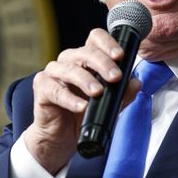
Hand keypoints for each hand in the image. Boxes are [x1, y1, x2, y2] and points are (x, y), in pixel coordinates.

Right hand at [24, 29, 139, 173]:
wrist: (61, 138)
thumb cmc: (82, 115)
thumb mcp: (108, 105)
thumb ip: (122, 93)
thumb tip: (136, 83)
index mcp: (85, 59)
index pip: (95, 39)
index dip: (107, 43)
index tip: (120, 55)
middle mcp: (68, 61)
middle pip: (84, 52)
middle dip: (102, 63)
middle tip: (115, 77)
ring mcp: (53, 73)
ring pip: (69, 69)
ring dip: (86, 80)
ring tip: (98, 92)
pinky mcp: (42, 88)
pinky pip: (55, 90)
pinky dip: (70, 99)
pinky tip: (81, 106)